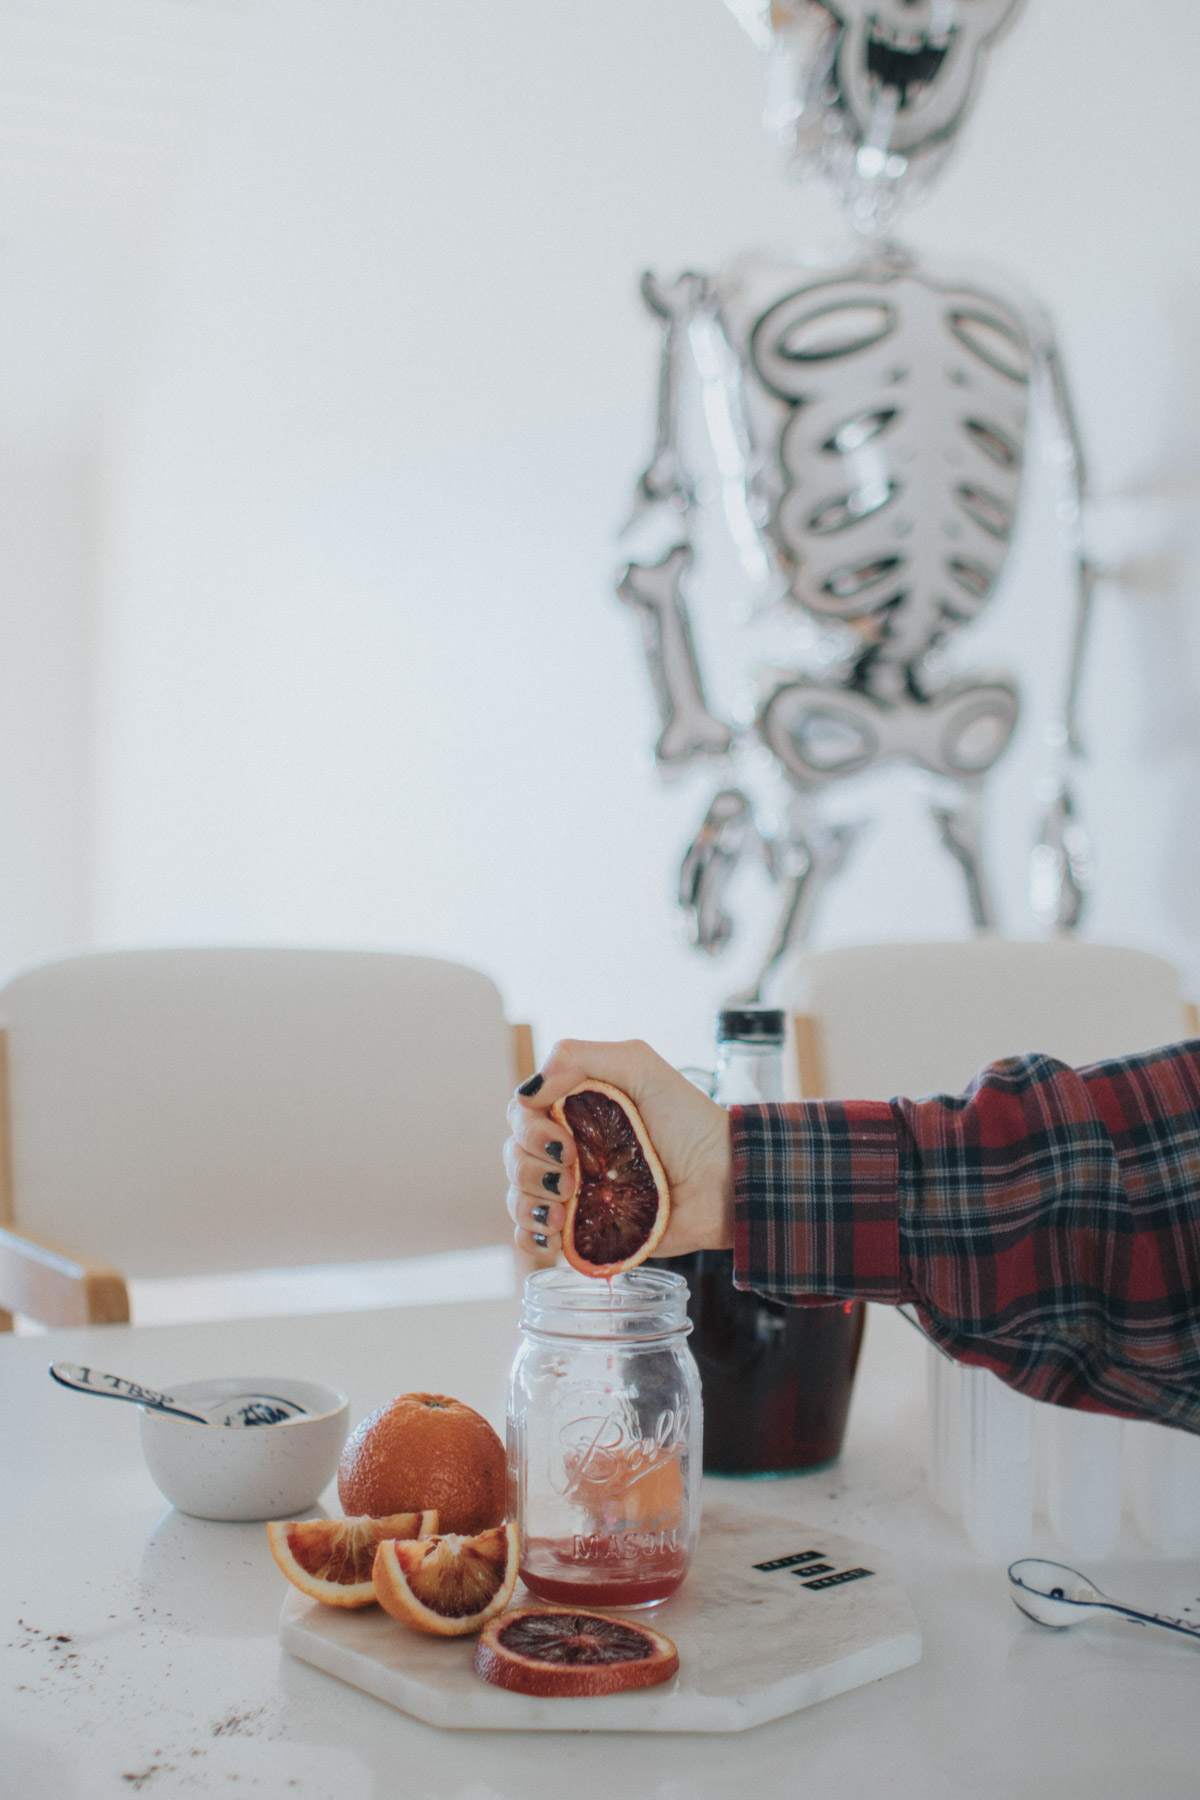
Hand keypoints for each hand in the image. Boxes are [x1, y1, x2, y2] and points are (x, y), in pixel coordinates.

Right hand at [505, 1038, 733, 1261]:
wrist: (724, 1181)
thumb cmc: (689, 1121)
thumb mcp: (638, 1065)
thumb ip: (578, 1057)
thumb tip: (525, 1091)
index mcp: (575, 1110)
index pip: (521, 1115)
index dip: (530, 1130)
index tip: (564, 1142)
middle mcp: (569, 1150)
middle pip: (514, 1157)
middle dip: (532, 1167)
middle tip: (574, 1175)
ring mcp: (575, 1193)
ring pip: (517, 1197)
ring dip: (530, 1203)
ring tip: (566, 1208)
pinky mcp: (585, 1232)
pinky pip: (532, 1238)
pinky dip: (530, 1237)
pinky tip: (554, 1234)